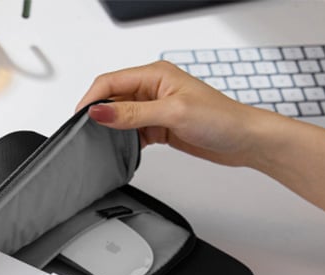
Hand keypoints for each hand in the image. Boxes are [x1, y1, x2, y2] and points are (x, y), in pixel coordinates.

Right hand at [76, 60, 278, 166]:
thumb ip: (132, 113)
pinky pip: (131, 132)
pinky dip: (124, 141)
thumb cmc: (221, 119)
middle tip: (86, 135)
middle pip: (112, 98)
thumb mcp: (172, 113)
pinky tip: (123, 151)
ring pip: (120, 117)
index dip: (91, 99)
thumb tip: (100, 112)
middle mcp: (153, 89)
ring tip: (104, 144)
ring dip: (111, 130)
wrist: (245, 141)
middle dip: (98, 116)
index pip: (110, 82)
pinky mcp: (159, 126)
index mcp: (155, 74)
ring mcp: (155, 108)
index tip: (79, 120)